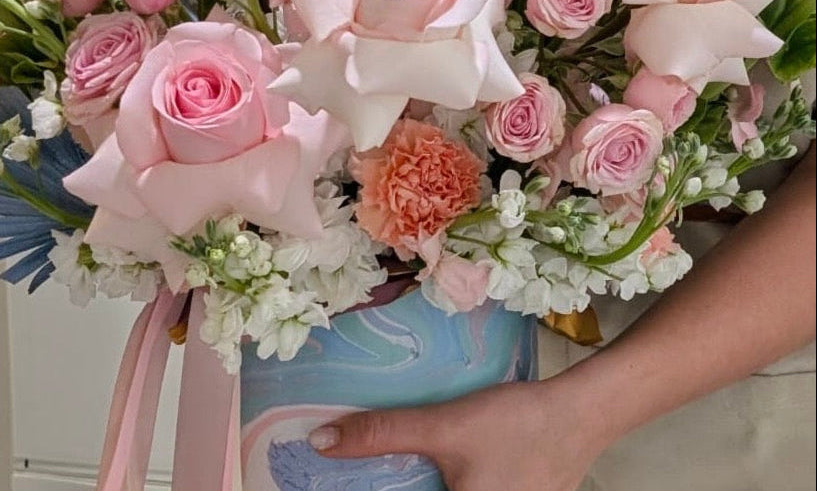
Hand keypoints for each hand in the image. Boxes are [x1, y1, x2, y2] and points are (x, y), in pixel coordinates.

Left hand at [308, 378, 604, 490]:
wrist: (579, 416)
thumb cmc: (514, 425)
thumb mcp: (444, 426)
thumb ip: (383, 434)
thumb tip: (320, 442)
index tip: (328, 480)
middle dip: (388, 484)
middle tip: (350, 469)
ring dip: (413, 483)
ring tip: (378, 469)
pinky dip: (433, 484)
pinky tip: (418, 470)